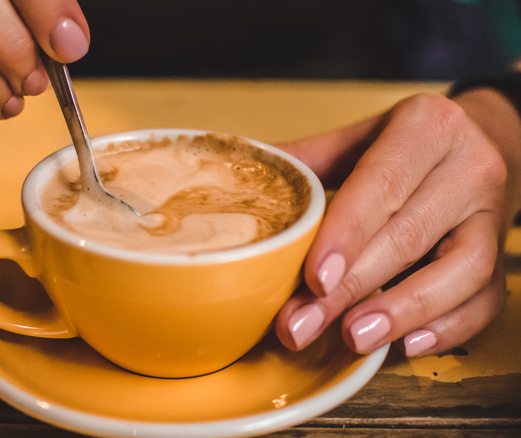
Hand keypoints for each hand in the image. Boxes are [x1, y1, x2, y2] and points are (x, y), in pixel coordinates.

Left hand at [274, 91, 520, 356]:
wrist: (484, 139)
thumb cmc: (405, 145)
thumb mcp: (357, 138)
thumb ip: (306, 161)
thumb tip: (238, 182)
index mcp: (426, 127)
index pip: (383, 184)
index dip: (348, 235)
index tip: (314, 279)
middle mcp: (469, 167)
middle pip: (411, 236)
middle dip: (354, 288)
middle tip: (304, 325)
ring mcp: (493, 214)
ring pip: (462, 271)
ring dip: (404, 312)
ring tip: (353, 338)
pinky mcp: (502, 252)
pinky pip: (487, 297)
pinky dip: (449, 326)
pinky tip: (407, 344)